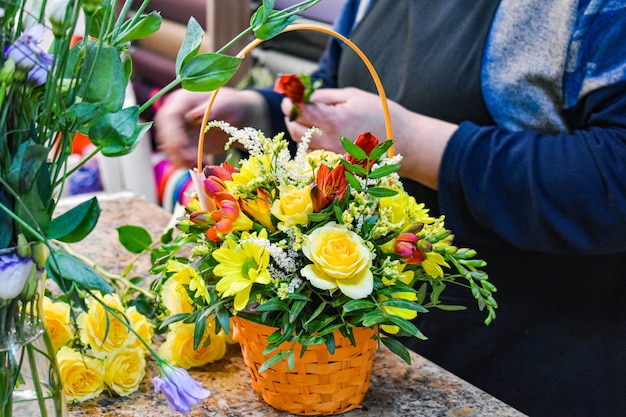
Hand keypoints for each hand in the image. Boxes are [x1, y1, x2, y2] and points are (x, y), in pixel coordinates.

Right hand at [154, 87, 269, 167]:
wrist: (237, 116)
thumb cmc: (233, 105)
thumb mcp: (227, 103)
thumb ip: (213, 107)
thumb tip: (193, 115)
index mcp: (182, 100)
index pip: (169, 116)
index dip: (172, 133)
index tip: (182, 147)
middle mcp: (175, 115)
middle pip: (165, 134)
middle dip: (176, 151)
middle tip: (192, 162)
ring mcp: (177, 131)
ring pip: (170, 148)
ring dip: (181, 160)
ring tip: (201, 165)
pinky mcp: (183, 145)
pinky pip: (179, 157)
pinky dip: (188, 163)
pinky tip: (203, 165)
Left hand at [282, 87, 457, 188]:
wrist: (405, 142)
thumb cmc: (382, 114)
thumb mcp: (354, 96)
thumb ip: (327, 97)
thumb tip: (307, 98)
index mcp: (333, 120)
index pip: (299, 111)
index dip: (290, 102)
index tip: (289, 97)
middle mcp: (329, 141)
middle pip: (295, 130)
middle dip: (291, 117)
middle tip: (295, 108)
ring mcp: (332, 156)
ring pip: (303, 145)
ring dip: (300, 131)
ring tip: (309, 120)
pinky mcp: (336, 164)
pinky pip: (315, 154)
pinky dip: (312, 144)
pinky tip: (321, 134)